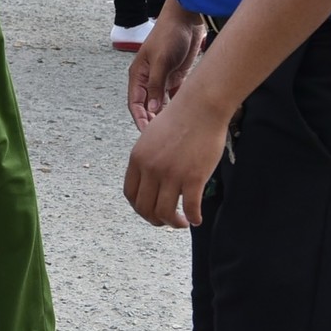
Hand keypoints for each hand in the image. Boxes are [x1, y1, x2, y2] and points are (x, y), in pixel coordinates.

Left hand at [124, 89, 228, 228]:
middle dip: (155, 220)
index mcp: (137, 158)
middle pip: (144, 208)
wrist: (200, 107)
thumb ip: (148, 159)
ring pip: (165, 212)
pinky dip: (193, 218)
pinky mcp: (193, 177)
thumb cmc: (179, 120)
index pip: (130, 194)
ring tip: (182, 223)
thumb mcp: (151, 138)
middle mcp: (150, 169)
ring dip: (173, 223)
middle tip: (167, 221)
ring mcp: (171, 174)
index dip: (139, 208)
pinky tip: (197, 218)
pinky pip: (190, 208)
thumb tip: (151, 180)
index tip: (150, 211)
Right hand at [127, 7, 206, 132]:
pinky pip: (174, 98)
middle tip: (161, 137)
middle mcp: (148, 80)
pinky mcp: (176, 78)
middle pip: (147, 106)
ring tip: (172, 131)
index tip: (147, 133)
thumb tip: (152, 109)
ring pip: (160, 104)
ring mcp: (162, 79)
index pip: (135, 103)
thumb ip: (156, 85)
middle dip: (152, 121)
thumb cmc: (169, 36)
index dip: (140, 118)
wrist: (186, 21)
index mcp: (138, 75)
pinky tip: (183, 117)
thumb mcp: (161, 60)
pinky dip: (176, 107)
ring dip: (164, 116)